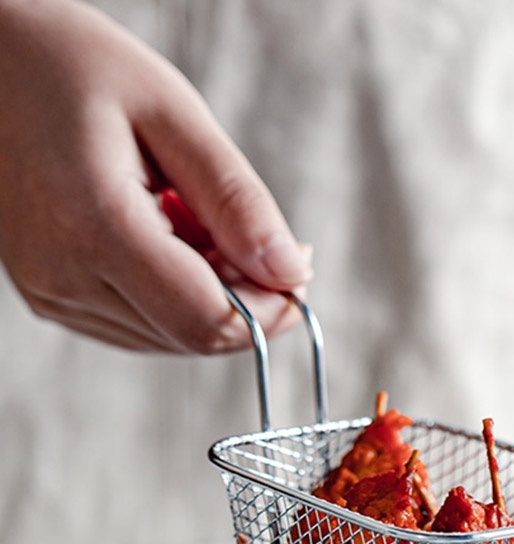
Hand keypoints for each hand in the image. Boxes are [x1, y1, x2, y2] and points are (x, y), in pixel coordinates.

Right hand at [0, 0, 313, 352]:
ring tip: (194, 218)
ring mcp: (51, 293)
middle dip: (247, 301)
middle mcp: (62, 277)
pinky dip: (175, 295)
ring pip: (170, 338)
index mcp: (93, 226)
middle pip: (193, 337)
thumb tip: (292, 272)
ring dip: (211, 297)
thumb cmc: (73, 66)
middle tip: (252, 235)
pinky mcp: (50, 296)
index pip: (208, 321)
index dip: (270, 309)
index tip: (294, 266)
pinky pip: (141, 325)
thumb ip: (237, 201)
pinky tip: (167, 235)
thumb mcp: (171, 112)